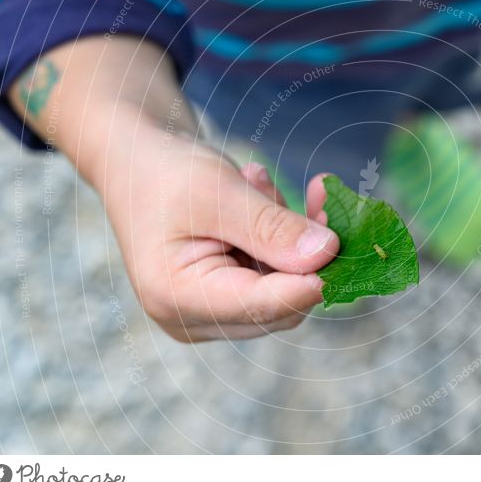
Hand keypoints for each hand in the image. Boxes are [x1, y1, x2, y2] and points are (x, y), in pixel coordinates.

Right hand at [7, 36, 338, 340]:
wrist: (136, 163)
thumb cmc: (164, 173)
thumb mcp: (218, 192)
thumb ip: (271, 227)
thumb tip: (328, 254)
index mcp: (177, 298)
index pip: (262, 306)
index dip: (310, 279)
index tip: (345, 242)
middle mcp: (194, 318)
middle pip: (281, 303)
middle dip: (306, 249)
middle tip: (319, 192)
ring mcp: (213, 311)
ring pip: (285, 287)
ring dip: (291, 235)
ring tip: (257, 180)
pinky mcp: (229, 295)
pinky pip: (276, 274)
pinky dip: (282, 236)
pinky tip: (259, 192)